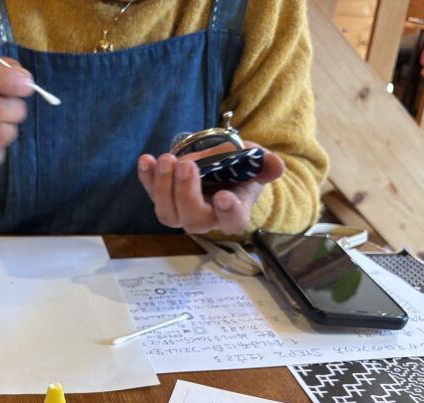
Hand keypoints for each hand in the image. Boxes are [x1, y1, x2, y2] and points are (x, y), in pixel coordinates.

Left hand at [137, 142, 285, 234]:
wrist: (218, 163)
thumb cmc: (239, 168)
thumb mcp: (255, 161)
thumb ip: (265, 164)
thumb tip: (277, 166)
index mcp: (233, 212)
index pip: (232, 222)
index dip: (228, 213)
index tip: (224, 196)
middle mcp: (205, 218)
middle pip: (193, 219)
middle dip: (186, 194)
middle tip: (187, 166)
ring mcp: (181, 210)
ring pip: (168, 214)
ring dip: (163, 187)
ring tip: (167, 160)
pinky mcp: (163, 197)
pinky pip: (151, 193)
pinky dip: (146, 178)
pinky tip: (146, 160)